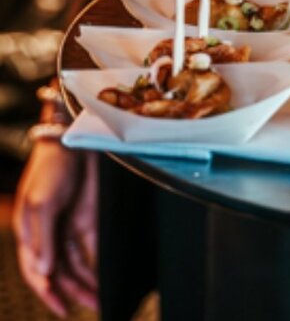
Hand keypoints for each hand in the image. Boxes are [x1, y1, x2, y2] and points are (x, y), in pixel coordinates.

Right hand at [13, 141, 98, 316]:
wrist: (74, 141)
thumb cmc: (51, 169)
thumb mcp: (44, 203)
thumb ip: (43, 238)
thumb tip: (43, 271)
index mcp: (29, 234)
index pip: (36, 271)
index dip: (48, 292)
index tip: (62, 310)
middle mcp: (48, 235)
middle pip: (59, 272)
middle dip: (72, 292)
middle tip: (91, 307)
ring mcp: (68, 228)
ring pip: (76, 265)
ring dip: (86, 283)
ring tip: (101, 300)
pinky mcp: (88, 220)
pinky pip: (90, 250)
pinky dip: (96, 266)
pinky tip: (105, 278)